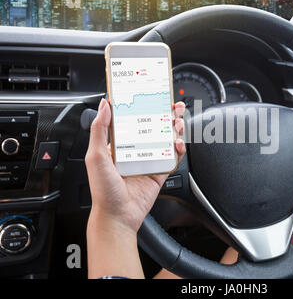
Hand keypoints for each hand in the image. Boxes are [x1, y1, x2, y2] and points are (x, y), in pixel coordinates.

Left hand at [85, 98, 185, 234]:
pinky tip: (178, 143)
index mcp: (118, 145)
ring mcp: (148, 161)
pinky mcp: (159, 172)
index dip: (142, 106)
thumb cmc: (103, 190)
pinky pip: (172, 157)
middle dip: (164, 114)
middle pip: (152, 126)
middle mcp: (134, 151)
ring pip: (165, 139)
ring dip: (173, 128)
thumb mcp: (95, 156)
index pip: (132, 119)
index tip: (149, 95)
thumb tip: (104, 105)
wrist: (118, 216)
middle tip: (172, 105)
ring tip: (178, 121)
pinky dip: (178, 149)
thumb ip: (100, 129)